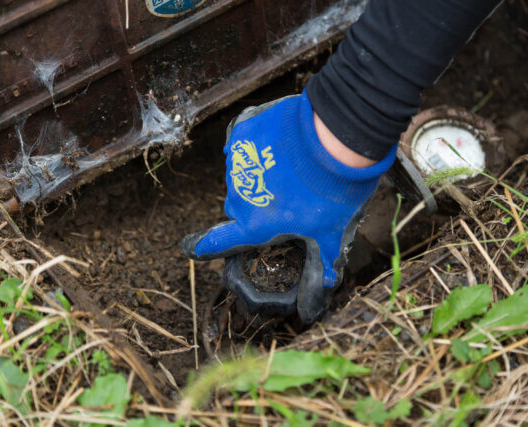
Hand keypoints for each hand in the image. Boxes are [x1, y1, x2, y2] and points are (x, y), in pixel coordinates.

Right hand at [182, 91, 395, 322]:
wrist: (335, 137)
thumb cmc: (332, 191)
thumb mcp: (330, 233)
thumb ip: (321, 267)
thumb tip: (316, 303)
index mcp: (254, 225)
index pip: (219, 243)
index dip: (204, 247)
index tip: (192, 248)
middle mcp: (239, 196)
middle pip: (239, 207)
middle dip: (258, 206)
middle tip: (289, 198)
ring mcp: (237, 161)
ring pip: (242, 174)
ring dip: (259, 173)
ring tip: (293, 166)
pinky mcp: (242, 132)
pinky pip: (242, 143)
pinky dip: (257, 144)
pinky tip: (279, 142)